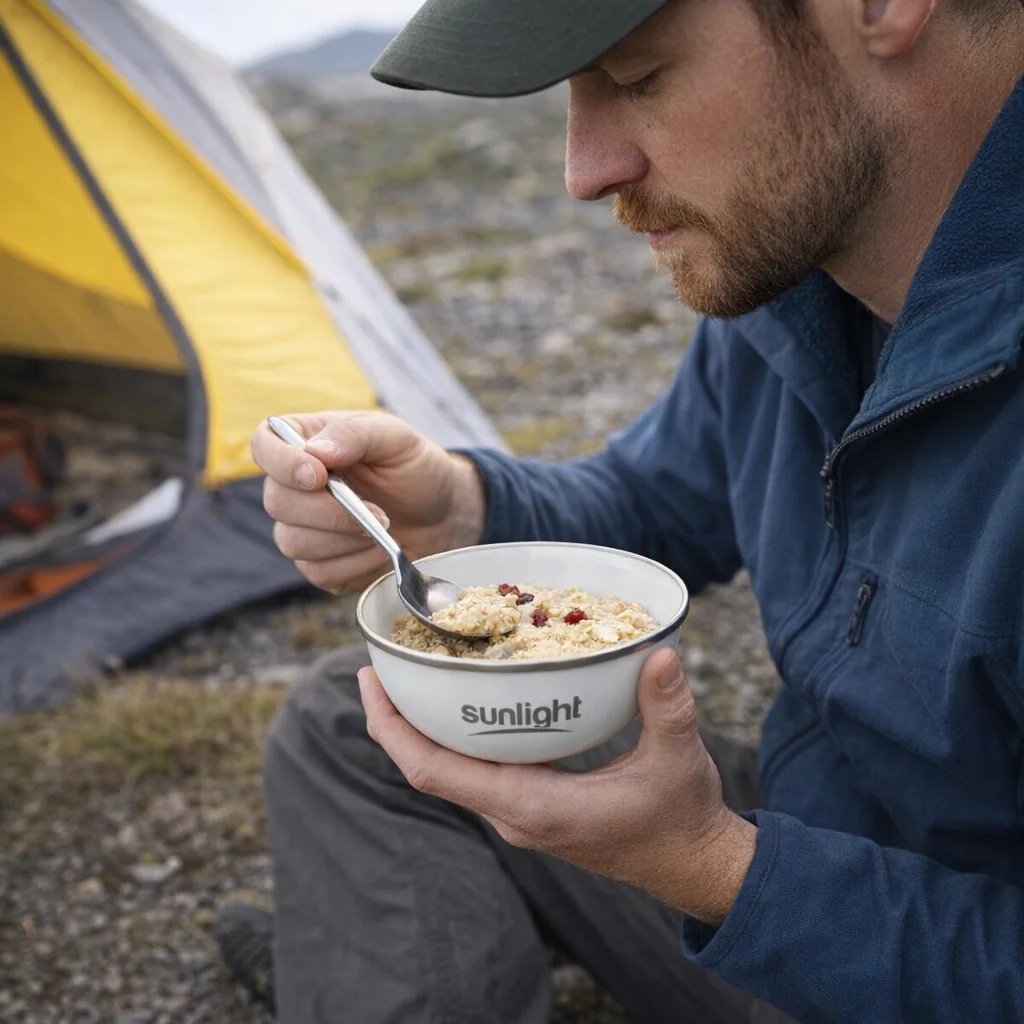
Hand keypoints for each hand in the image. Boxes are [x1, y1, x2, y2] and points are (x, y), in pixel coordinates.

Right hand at [251, 411, 485, 593]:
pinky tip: (380, 551)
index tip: (318, 476)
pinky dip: (356, 564)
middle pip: (276, 502)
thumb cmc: (414, 467)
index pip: (264, 444)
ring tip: (384, 529)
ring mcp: (302, 527)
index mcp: (305, 442)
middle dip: (329, 512)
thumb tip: (315, 452)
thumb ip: (356, 435)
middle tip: (377, 511)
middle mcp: (293, 485)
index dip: (281, 463)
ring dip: (346, 540)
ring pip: (293, 543)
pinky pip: (319, 572)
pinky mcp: (319, 563)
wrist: (441, 513)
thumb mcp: (395, 437)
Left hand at [359, 646, 756, 925]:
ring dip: (421, 729)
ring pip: (449, 771)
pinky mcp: (531, 806)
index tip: (368, 684)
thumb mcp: (677, 760)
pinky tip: (461, 703)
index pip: (436, 772)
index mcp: (532, 806)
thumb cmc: (681, 820)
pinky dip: (455, 737)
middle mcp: (513, 813)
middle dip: (395, 721)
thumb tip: (658, 654)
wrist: (692, 867)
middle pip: (429, 768)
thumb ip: (667, 707)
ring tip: (409, 676)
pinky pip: (474, 772)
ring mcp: (519, 813)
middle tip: (378, 666)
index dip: (393, 729)